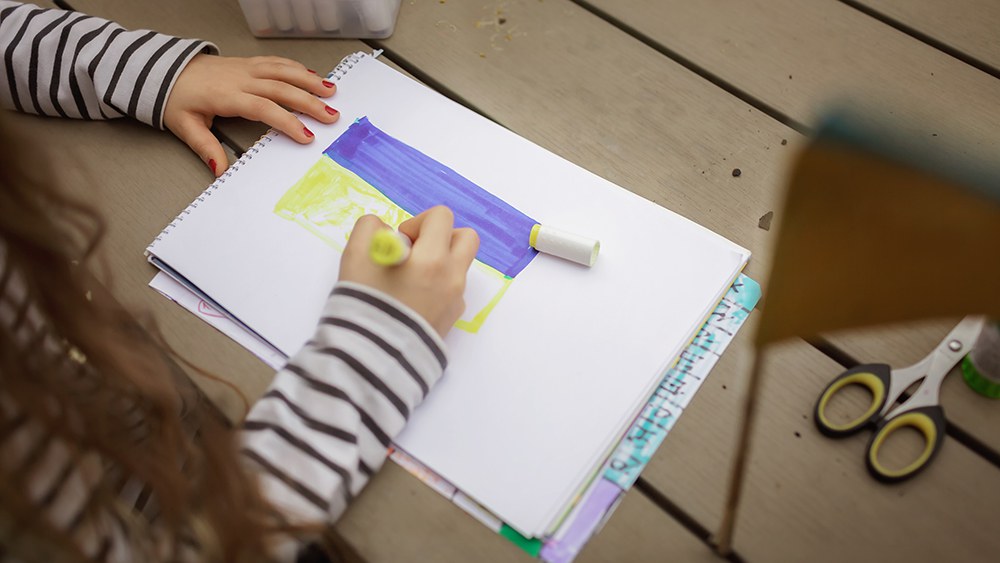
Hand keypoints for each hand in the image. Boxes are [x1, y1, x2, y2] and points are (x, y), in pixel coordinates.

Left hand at [164, 54, 338, 176]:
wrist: (167, 70)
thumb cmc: (176, 98)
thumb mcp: (185, 126)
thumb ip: (206, 147)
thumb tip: (220, 170)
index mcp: (227, 96)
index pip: (263, 108)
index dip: (287, 121)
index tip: (306, 136)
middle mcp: (241, 79)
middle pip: (281, 88)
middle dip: (309, 102)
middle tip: (332, 116)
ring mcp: (246, 68)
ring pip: (283, 71)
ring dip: (309, 81)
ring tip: (332, 91)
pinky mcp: (248, 63)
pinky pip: (277, 62)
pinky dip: (296, 68)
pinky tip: (312, 75)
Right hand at [339, 207, 479, 337]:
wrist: (371, 359)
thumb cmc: (363, 304)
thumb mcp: (355, 256)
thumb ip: (370, 229)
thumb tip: (387, 232)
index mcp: (433, 259)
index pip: (441, 217)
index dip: (417, 222)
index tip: (398, 242)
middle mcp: (452, 278)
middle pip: (466, 238)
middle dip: (441, 237)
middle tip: (414, 252)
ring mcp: (456, 301)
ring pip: (459, 266)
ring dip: (439, 262)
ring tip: (410, 278)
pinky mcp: (452, 320)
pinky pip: (452, 291)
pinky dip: (437, 287)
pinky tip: (412, 300)